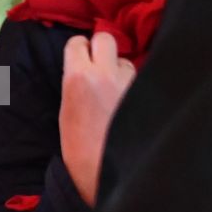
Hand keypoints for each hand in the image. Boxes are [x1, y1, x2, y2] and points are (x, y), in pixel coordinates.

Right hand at [60, 31, 135, 205]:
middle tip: (99, 65)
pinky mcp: (144, 94)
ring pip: (125, 60)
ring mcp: (128, 83)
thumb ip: (75, 81)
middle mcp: (104, 74)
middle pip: (106, 38)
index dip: (79, 50)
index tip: (80, 58)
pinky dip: (133, 86)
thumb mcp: (66, 109)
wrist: (102, 172)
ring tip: (115, 91)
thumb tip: (83, 66)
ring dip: (120, 70)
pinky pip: (138, 79)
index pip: (78, 42)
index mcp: (77, 77)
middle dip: (101, 49)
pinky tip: (128, 102)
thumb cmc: (79, 147)